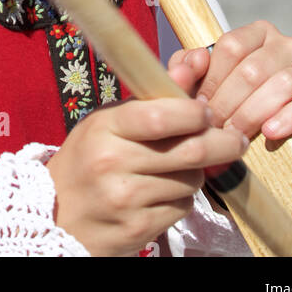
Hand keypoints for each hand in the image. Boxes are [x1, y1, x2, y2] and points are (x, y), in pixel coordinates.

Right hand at [45, 61, 248, 256]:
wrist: (56, 215)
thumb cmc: (89, 157)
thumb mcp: (109, 120)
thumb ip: (153, 96)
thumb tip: (197, 61)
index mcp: (104, 127)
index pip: (159, 116)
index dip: (194, 113)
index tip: (208, 111)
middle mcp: (112, 163)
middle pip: (189, 151)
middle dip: (222, 143)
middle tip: (235, 139)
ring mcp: (125, 200)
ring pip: (191, 180)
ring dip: (197, 171)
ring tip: (182, 166)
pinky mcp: (137, 230)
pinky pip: (182, 207)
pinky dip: (184, 197)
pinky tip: (166, 191)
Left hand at [167, 21, 291, 145]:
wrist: (279, 143)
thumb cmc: (236, 106)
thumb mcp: (208, 86)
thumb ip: (188, 69)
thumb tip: (189, 62)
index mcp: (259, 33)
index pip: (231, 46)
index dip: (211, 79)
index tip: (198, 108)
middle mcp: (289, 45)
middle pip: (253, 68)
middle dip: (228, 102)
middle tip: (213, 130)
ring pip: (284, 84)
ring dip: (254, 113)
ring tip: (236, 136)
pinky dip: (291, 117)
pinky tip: (271, 133)